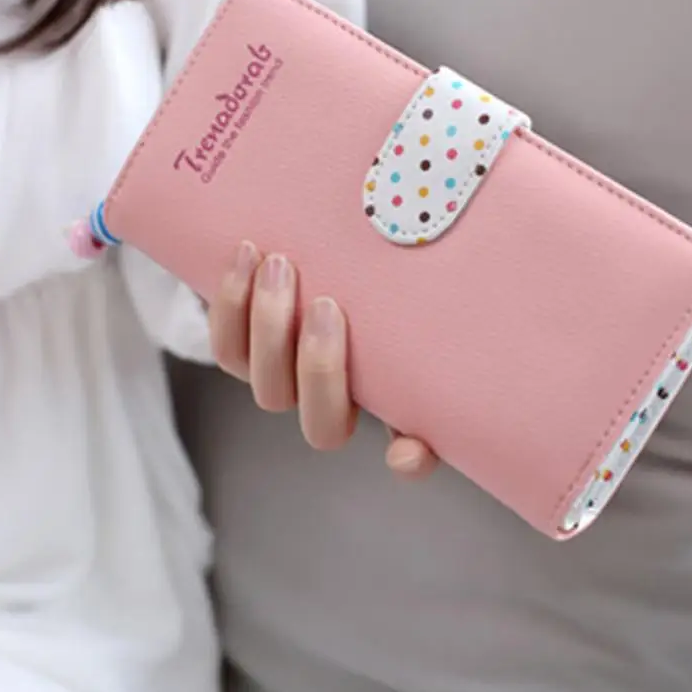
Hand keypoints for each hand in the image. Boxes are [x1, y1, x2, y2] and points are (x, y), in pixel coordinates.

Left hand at [208, 241, 438, 478]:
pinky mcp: (241, 354)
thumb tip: (463, 231)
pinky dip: (231, 304)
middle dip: (321, 368)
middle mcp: (332, 400)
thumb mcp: (394, 271)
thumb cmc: (361, 263)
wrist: (292, 247)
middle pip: (324, 427)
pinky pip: (228, 350)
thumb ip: (421, 269)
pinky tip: (247, 256)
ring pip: (269, 389)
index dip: (411, 460)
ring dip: (270, 327)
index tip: (408, 449)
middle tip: (327, 304)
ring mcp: (282, 381)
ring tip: (279, 266)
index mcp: (386, 395)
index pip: (410, 454)